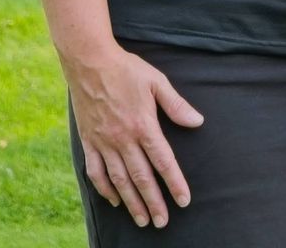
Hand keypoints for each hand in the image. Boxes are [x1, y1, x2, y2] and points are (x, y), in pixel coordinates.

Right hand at [66, 40, 202, 227]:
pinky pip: (96, 173)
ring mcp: (104, 143)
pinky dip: (106, 189)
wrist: (90, 64)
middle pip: (141, 177)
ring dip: (131, 202)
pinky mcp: (89, 143)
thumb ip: (176, 105)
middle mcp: (123, 139)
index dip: (174, 182)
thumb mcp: (157, 82)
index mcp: (143, 125)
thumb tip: (197, 122)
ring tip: (142, 220)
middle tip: (162, 222)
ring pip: (119, 181)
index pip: (163, 161)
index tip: (184, 200)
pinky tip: (115, 200)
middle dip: (153, 202)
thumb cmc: (128, 70)